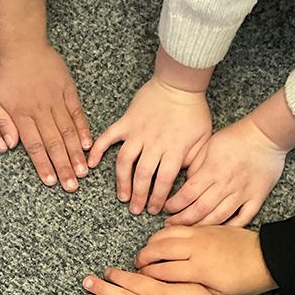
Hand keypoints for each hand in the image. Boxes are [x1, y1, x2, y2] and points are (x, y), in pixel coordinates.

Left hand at [0, 44, 91, 191]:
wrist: (20, 40)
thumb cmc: (3, 69)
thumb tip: (8, 145)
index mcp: (21, 115)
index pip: (34, 146)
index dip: (44, 165)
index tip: (51, 181)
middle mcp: (41, 111)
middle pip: (54, 144)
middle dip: (64, 167)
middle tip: (73, 185)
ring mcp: (56, 100)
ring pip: (68, 132)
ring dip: (76, 153)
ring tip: (83, 171)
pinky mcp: (68, 90)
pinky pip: (77, 113)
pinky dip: (83, 129)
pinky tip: (88, 145)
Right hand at [88, 76, 211, 214]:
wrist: (179, 83)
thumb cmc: (194, 111)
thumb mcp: (204, 139)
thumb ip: (195, 161)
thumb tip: (188, 181)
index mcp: (174, 149)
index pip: (164, 180)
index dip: (158, 198)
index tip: (155, 209)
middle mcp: (153, 143)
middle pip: (142, 175)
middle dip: (139, 196)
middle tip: (136, 210)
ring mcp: (137, 132)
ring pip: (124, 162)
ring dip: (122, 181)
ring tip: (122, 196)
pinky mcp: (126, 122)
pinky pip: (108, 137)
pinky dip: (97, 150)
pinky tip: (90, 163)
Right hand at [136, 225, 277, 294]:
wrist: (266, 258)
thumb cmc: (244, 281)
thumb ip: (193, 294)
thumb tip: (170, 291)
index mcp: (199, 270)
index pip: (162, 271)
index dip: (147, 275)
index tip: (140, 279)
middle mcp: (196, 249)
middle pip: (158, 249)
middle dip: (143, 257)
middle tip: (137, 265)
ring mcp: (200, 234)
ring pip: (165, 234)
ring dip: (151, 243)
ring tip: (146, 252)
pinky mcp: (205, 226)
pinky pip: (178, 226)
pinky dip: (165, 232)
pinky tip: (161, 240)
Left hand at [164, 116, 286, 225]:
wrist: (266, 135)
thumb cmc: (236, 137)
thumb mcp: (209, 145)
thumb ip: (195, 165)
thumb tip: (184, 182)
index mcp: (212, 170)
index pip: (187, 194)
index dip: (174, 205)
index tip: (166, 209)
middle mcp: (226, 184)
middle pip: (200, 209)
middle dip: (182, 220)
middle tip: (170, 224)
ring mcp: (242, 193)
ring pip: (219, 217)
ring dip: (201, 226)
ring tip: (188, 231)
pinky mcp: (257, 198)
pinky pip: (243, 218)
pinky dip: (230, 228)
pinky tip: (217, 232)